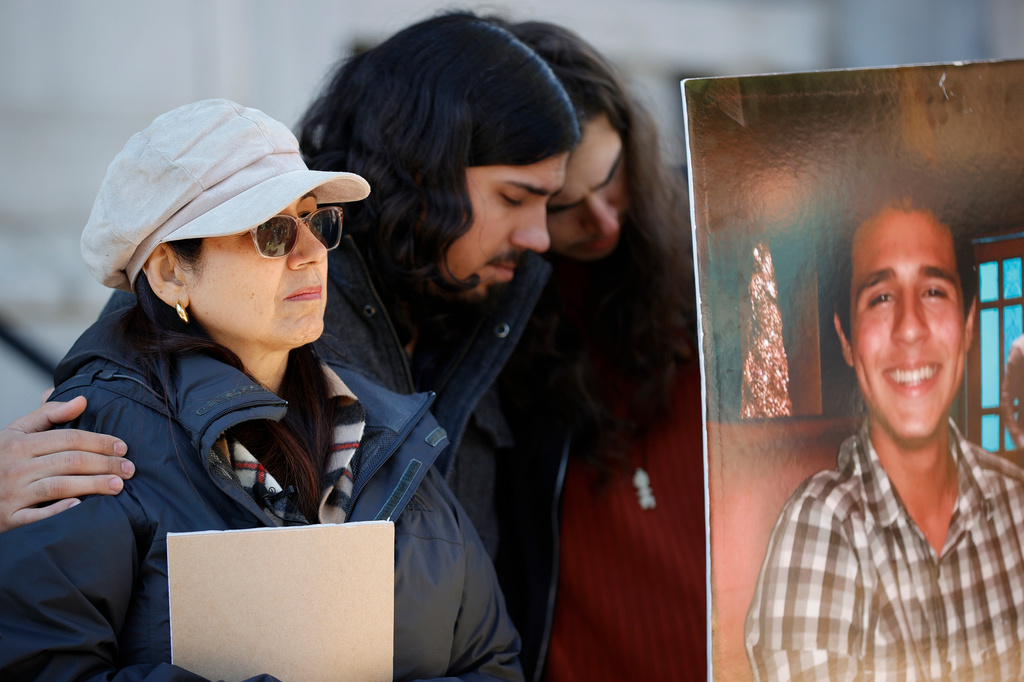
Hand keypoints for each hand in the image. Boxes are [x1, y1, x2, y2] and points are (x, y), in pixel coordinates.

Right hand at [0, 396, 132, 532]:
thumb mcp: (15, 433)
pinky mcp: (9, 518)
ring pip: (59, 486)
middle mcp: (16, 467)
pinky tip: (81, 508)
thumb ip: (48, 415)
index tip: (123, 447)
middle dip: (104, 464)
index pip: (69, 438)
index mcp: (20, 443)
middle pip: (69, 461)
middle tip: (129, 469)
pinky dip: (59, 511)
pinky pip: (37, 516)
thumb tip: (82, 400)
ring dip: (92, 486)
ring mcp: (12, 494)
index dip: (99, 442)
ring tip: (118, 486)